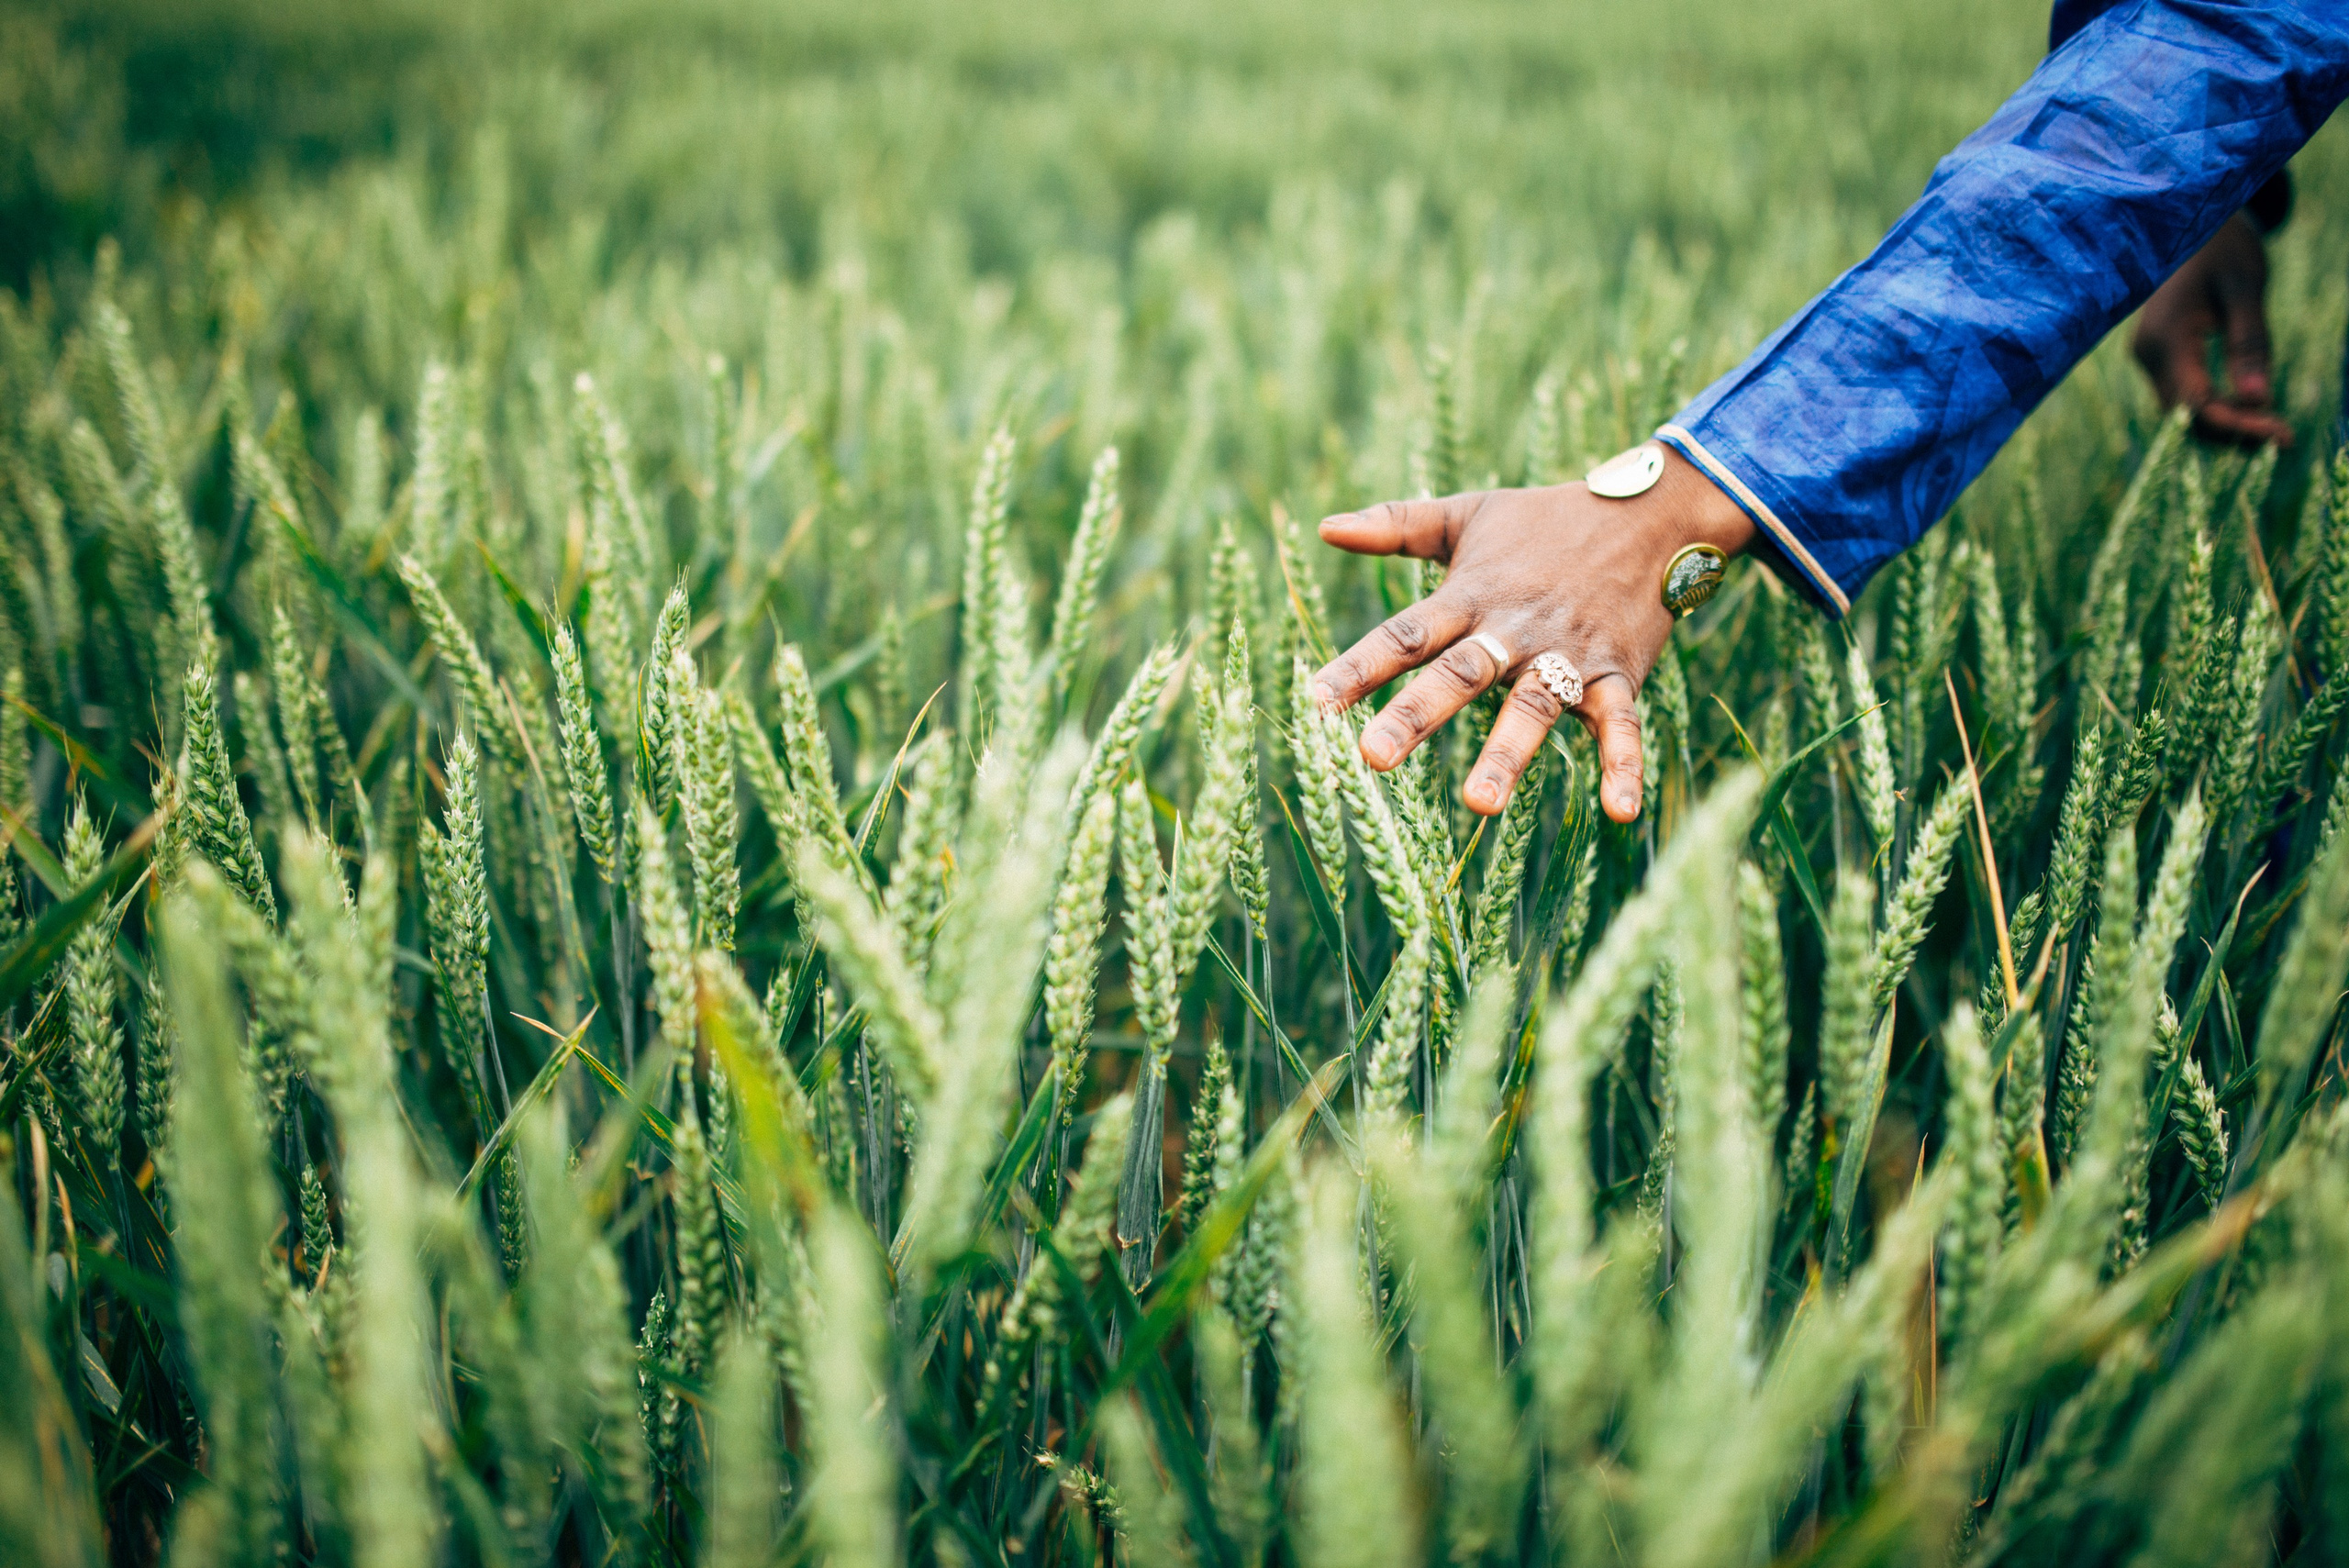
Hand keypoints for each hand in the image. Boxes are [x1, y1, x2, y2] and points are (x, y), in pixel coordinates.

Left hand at [1310, 446, 1754, 824]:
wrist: (1651, 512)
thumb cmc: (1548, 519)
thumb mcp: (1469, 514)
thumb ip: (1396, 523)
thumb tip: (1325, 527)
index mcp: (1470, 595)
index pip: (1405, 634)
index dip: (1358, 666)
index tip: (1313, 702)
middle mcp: (1513, 628)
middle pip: (1458, 674)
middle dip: (1415, 715)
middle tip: (1372, 758)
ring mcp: (1568, 653)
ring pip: (1533, 707)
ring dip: (1508, 753)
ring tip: (1479, 804)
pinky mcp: (1617, 673)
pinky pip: (1622, 724)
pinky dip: (1624, 764)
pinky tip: (1621, 812)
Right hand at [2132, 212, 2291, 446]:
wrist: (2193, 219)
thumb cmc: (2224, 247)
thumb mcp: (2246, 289)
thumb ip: (2250, 344)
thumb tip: (2261, 400)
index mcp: (2167, 338)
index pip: (2200, 404)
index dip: (2241, 427)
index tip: (2284, 436)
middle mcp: (2148, 354)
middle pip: (2187, 416)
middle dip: (2235, 432)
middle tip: (2285, 437)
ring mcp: (2148, 357)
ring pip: (2183, 411)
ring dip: (2226, 424)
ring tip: (2272, 428)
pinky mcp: (2158, 356)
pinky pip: (2184, 395)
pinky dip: (2217, 407)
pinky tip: (2250, 406)